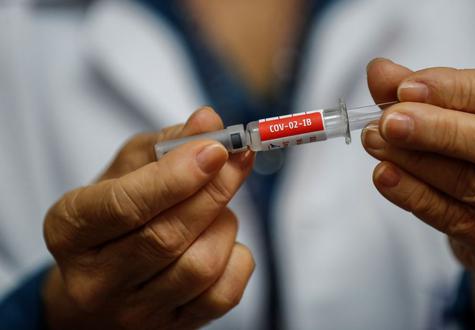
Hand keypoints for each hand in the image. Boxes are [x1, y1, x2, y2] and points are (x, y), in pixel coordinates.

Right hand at [42, 107, 254, 329]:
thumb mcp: (122, 172)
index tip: (216, 148)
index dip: (175, 176)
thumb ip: (165, 144)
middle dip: (214, 190)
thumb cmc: (111, 218)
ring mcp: (135, 313)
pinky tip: (223, 241)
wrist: (97, 288)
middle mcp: (96, 281)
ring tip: (218, 206)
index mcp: (70, 231)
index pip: (124, 205)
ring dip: (224, 223)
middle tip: (239, 158)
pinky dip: (237, 258)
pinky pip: (224, 295)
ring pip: (200, 266)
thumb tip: (210, 121)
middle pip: (167, 236)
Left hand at [363, 59, 474, 327]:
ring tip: (376, 142)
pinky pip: (459, 221)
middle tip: (389, 121)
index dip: (459, 91)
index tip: (407, 88)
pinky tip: (386, 177)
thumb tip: (381, 72)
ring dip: (416, 162)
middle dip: (438, 131)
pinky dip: (416, 197)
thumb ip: (434, 91)